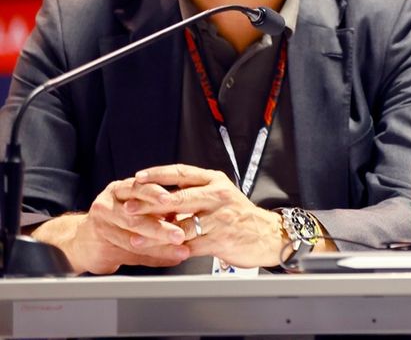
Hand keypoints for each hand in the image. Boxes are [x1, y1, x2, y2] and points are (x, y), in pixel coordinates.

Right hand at [39, 177, 189, 274]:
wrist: (81, 240)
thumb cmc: (118, 223)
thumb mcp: (140, 212)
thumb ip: (162, 216)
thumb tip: (190, 222)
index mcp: (124, 187)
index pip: (142, 188)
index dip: (159, 196)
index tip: (178, 204)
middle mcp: (112, 200)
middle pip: (136, 212)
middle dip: (160, 225)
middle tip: (180, 234)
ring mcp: (103, 220)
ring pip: (132, 231)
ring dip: (158, 242)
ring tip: (178, 248)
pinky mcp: (98, 240)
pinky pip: (127, 249)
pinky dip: (151, 255)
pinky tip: (166, 258)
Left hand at [132, 164, 283, 267]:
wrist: (268, 235)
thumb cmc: (240, 216)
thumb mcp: (220, 195)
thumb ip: (195, 193)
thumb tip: (160, 196)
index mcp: (215, 181)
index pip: (182, 172)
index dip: (158, 175)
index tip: (138, 178)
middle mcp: (218, 196)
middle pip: (178, 197)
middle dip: (149, 204)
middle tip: (128, 207)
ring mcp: (220, 218)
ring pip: (181, 225)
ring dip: (156, 233)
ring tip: (136, 237)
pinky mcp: (221, 239)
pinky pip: (190, 246)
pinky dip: (172, 250)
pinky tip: (158, 252)